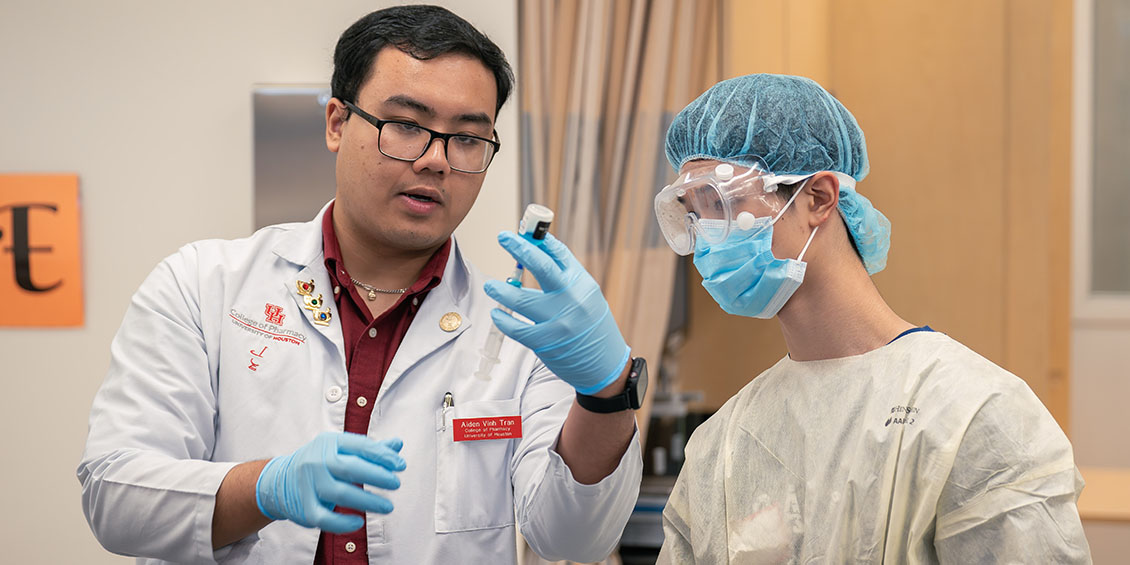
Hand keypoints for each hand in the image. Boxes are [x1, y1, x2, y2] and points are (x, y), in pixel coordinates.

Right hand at [255, 432, 405, 532]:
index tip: (400, 466)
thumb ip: (369, 448)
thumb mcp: (341, 448)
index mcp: (330, 442)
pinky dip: (342, 523)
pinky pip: (324, 518)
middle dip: (377, 476)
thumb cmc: (319, 462)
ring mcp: (309, 483)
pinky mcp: (303, 506)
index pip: (361, 446)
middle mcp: (318, 460)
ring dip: (367, 501)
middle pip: (351, 468)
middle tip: (396, 483)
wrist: (279, 479)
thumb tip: (397, 445)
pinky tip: (358, 522)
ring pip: (340, 494)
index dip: (383, 456)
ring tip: (387, 506)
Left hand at [484, 231, 630, 394]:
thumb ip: (564, 275)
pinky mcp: (546, 342)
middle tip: (502, 237)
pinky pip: (516, 328)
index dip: (537, 238)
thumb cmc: (591, 324)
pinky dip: (502, 319)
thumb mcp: (586, 294)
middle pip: (541, 266)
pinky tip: (497, 313)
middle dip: (519, 248)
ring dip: (501, 290)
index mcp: (581, 283)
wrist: (605, 364)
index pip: (558, 253)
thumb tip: (536, 249)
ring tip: (490, 286)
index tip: (521, 230)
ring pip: (520, 299)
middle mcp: (571, 298)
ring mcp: (558, 320)